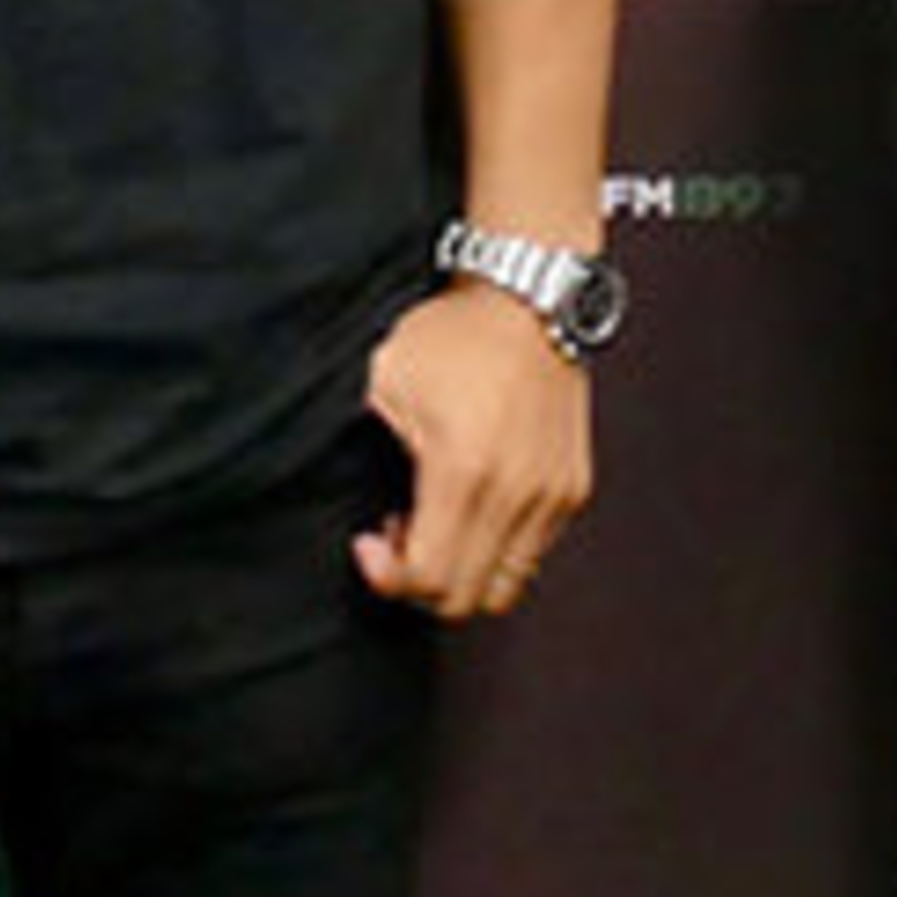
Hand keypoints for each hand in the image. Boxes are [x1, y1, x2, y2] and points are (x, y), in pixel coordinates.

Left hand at [354, 284, 590, 621]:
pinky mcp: (572, 489)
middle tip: (399, 538)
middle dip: (419, 585)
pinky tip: (473, 508)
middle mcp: (515, 492)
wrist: (529, 298)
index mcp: (463, 469)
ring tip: (438, 527)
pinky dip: (497, 554)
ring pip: (504, 589)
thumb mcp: (386, 379)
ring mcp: (551, 495)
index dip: (387, 579)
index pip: (427, 577)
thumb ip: (361, 443)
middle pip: (463, 598)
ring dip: (463, 576)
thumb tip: (325, 487)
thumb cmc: (453, 335)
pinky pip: (533, 556)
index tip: (368, 545)